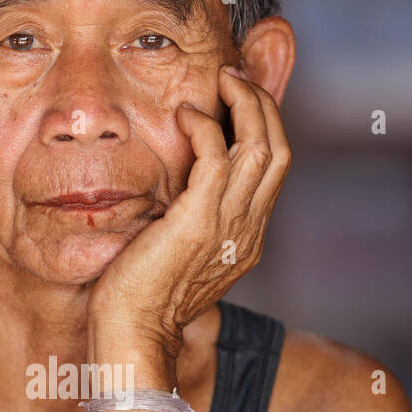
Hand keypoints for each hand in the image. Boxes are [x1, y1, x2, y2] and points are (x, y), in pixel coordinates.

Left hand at [88, 67, 290, 355]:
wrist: (132, 336)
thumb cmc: (142, 298)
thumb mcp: (180, 254)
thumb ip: (194, 221)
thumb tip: (180, 192)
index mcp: (248, 237)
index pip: (275, 167)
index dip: (265, 124)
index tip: (240, 96)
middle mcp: (249, 229)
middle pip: (279, 149)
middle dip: (263, 103)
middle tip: (234, 76)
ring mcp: (229, 226)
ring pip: (260, 146)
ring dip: (243, 103)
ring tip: (221, 80)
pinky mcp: (200, 221)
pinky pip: (217, 156)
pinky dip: (206, 127)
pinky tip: (185, 116)